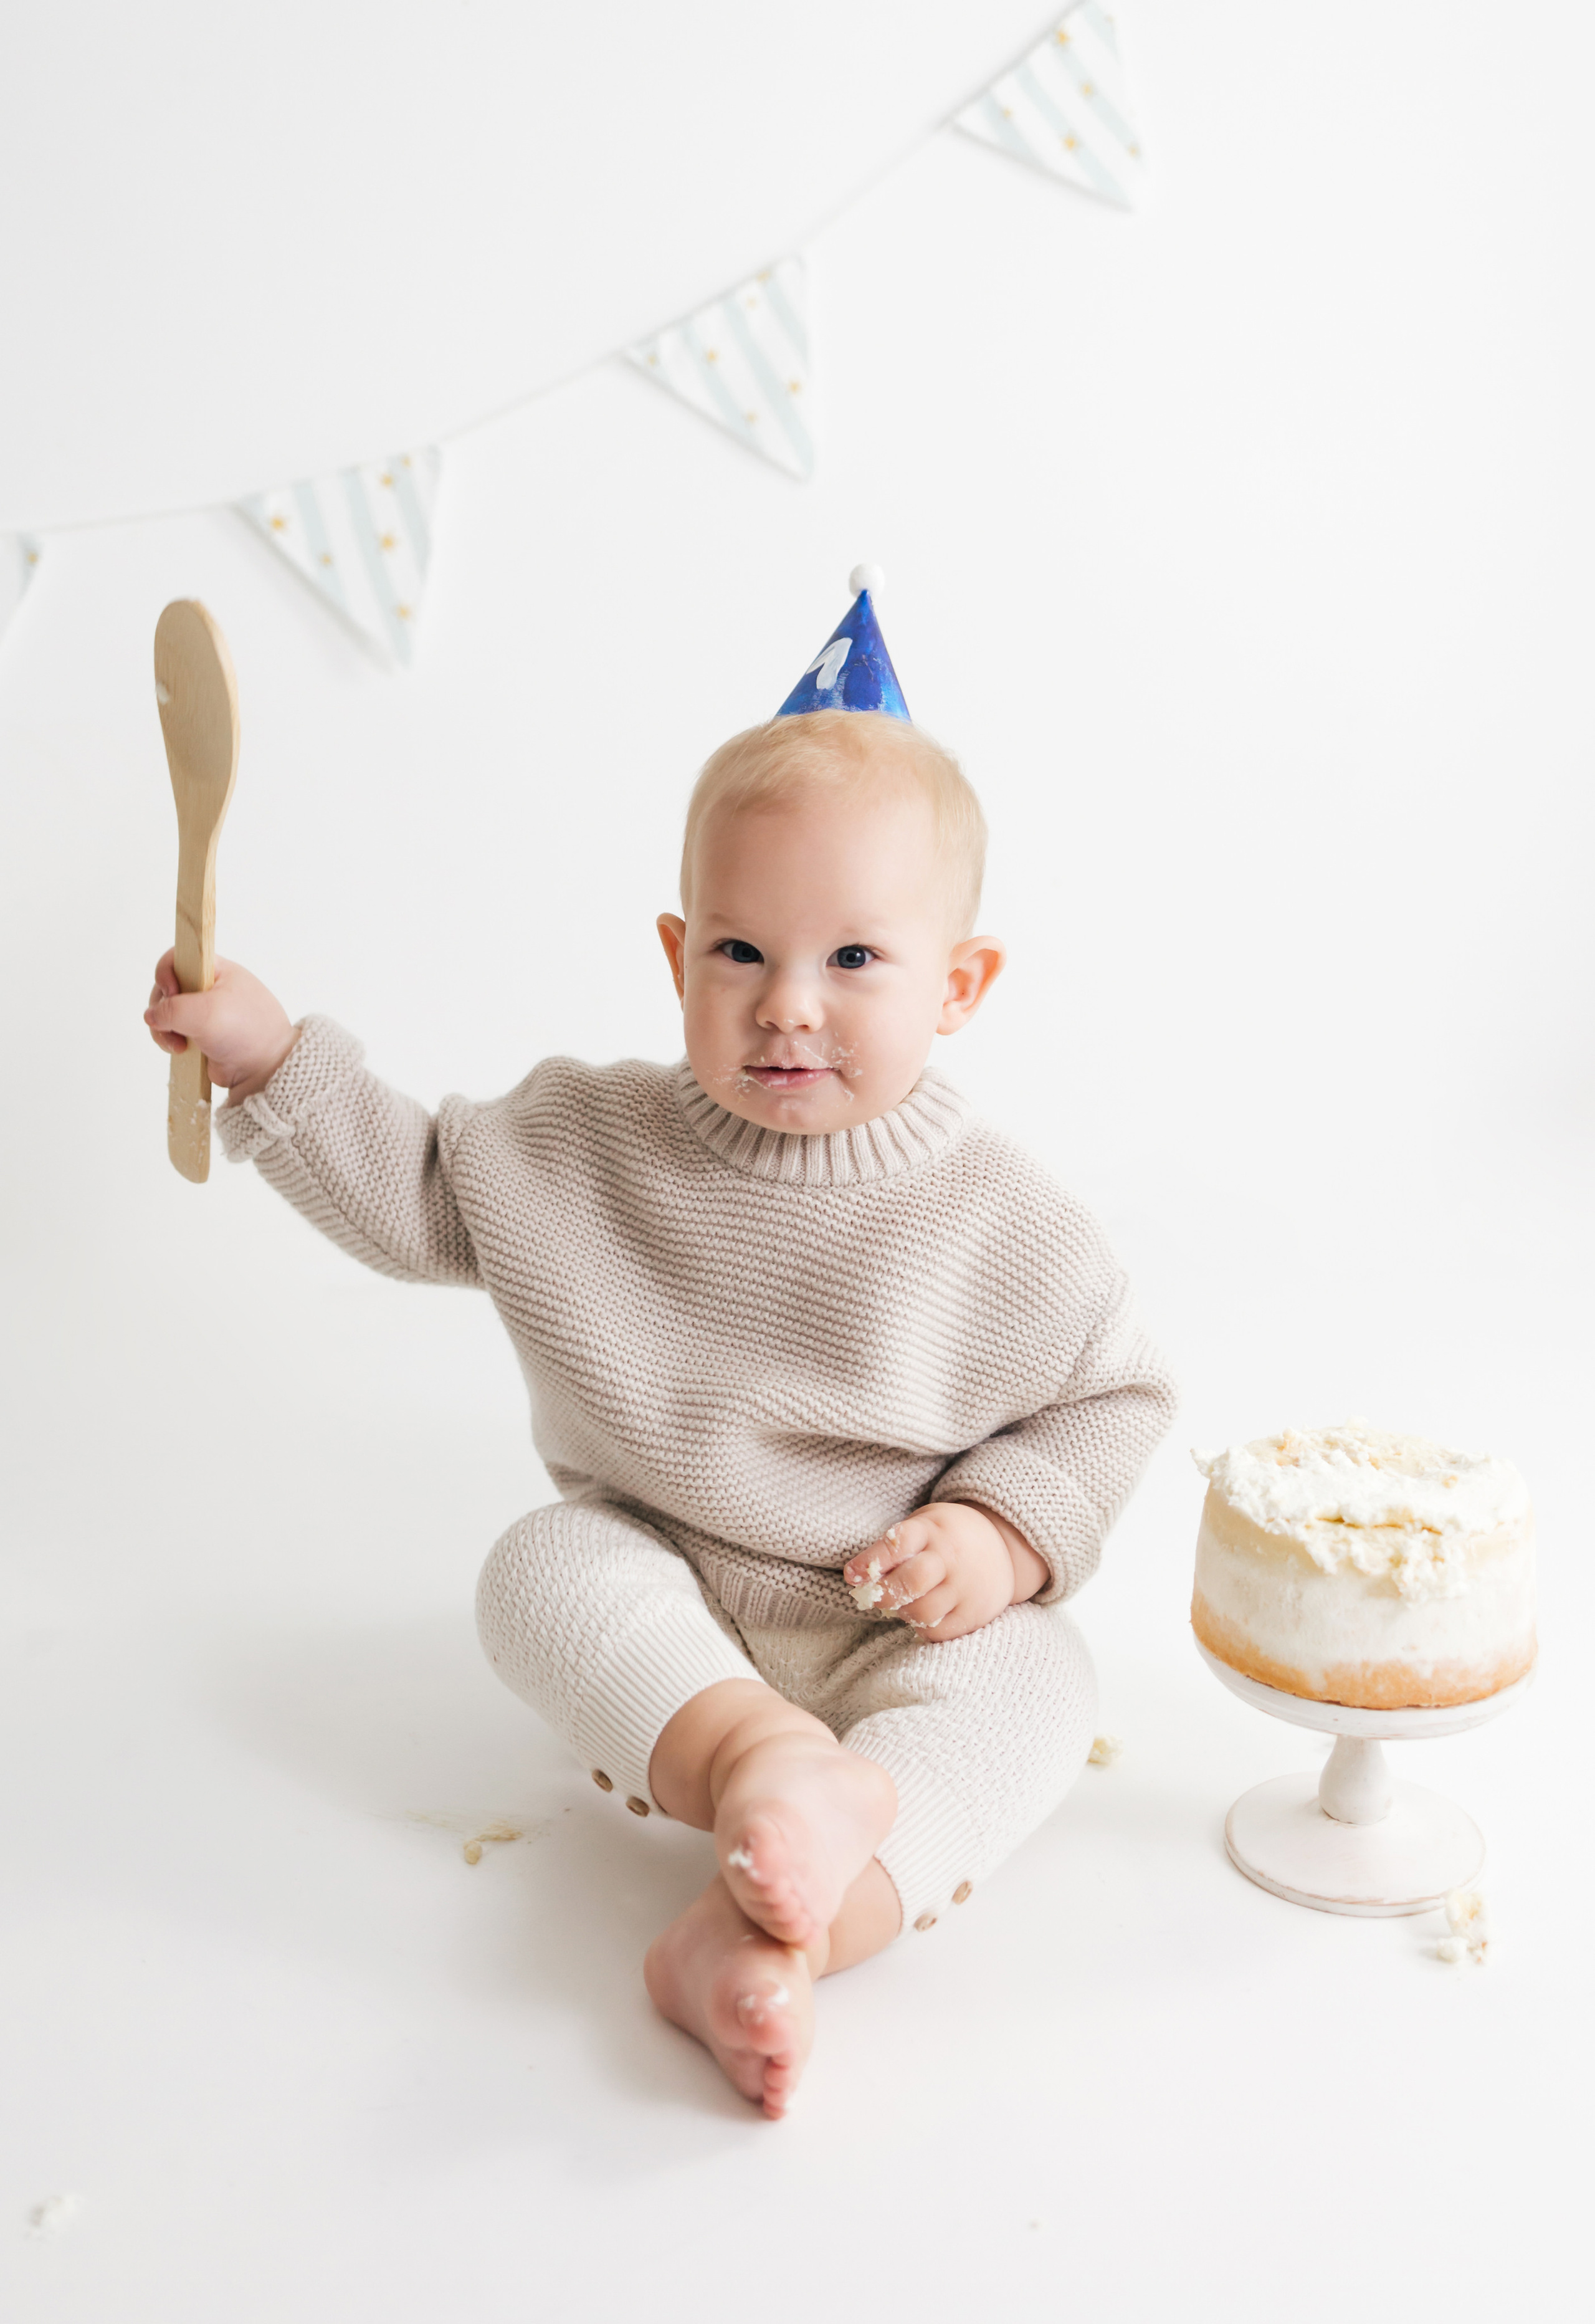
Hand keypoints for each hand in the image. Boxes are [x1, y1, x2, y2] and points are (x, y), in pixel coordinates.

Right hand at [144, 950, 298, 1099]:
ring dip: (164, 1028)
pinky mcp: (197, 1032)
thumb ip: (172, 1009)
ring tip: (178, 1044)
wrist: (264, 1069)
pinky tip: (181, 1050)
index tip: (172, 992)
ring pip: (165, 1011)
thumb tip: (152, 1016)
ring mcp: (202, 1011)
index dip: (166, 972)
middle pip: (166, 986)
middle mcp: (208, 987)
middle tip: (173, 1023)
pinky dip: (170, 1039)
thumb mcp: (207, 1013)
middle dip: (163, 1007)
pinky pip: (171, 1030)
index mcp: (217, 970)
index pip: (179, 956)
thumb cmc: (247, 1033)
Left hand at [843, 1502, 1049, 1641]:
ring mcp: (966, 1587)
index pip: (897, 1544)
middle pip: (911, 1582)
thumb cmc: (947, 1536)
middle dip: (884, 1593)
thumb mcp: (923, 1526)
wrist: (1002, 1546)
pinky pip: (938, 1631)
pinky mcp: (975, 1613)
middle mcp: (952, 1557)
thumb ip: (893, 1547)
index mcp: (933, 1529)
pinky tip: (922, 1613)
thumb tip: (855, 1576)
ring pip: (922, 1612)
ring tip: (902, 1603)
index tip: (851, 1575)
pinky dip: (921, 1627)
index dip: (870, 1561)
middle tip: (872, 1596)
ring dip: (902, 1612)